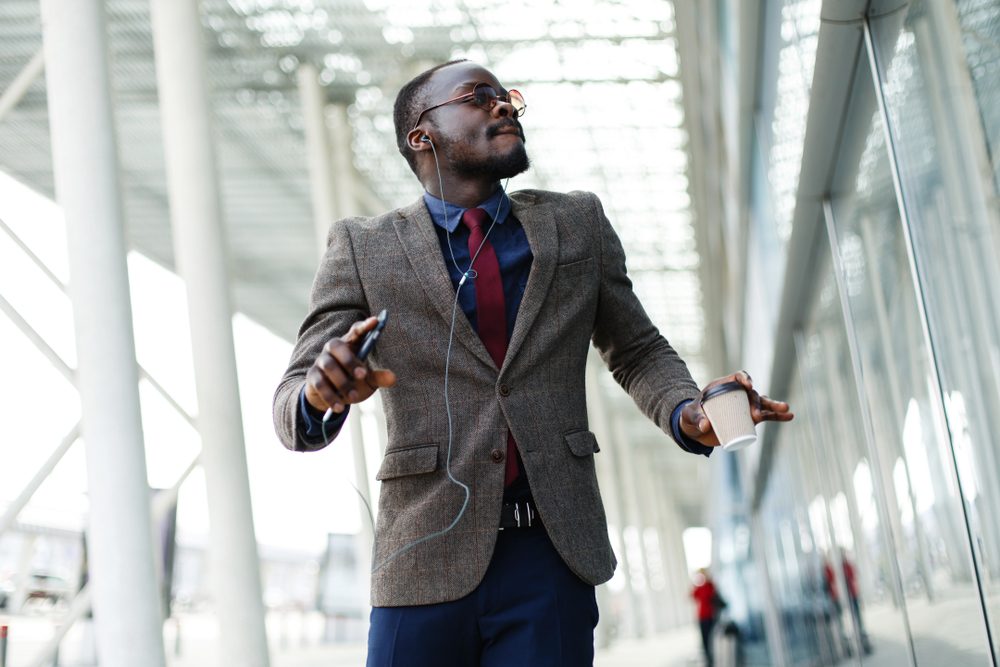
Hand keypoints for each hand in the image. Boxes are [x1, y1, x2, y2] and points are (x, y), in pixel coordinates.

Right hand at [304, 316, 396, 414]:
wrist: (332, 398)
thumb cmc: (353, 382)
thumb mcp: (368, 380)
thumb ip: (379, 377)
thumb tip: (393, 378)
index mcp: (350, 344)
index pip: (355, 331)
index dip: (364, 326)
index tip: (376, 321)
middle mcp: (333, 349)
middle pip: (337, 345)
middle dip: (349, 360)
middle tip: (362, 375)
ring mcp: (321, 362)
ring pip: (328, 366)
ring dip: (342, 382)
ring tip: (354, 397)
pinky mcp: (313, 377)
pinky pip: (320, 384)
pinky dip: (330, 397)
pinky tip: (340, 408)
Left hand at [679, 370, 793, 446]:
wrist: (696, 430)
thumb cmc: (691, 418)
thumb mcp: (689, 417)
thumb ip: (695, 419)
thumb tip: (706, 424)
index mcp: (723, 386)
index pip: (737, 377)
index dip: (744, 378)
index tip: (749, 386)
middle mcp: (737, 394)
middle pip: (751, 394)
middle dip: (757, 403)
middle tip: (756, 416)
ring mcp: (745, 406)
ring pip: (763, 404)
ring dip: (775, 406)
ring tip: (786, 409)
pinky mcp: (750, 418)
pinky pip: (767, 416)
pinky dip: (778, 416)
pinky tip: (790, 416)